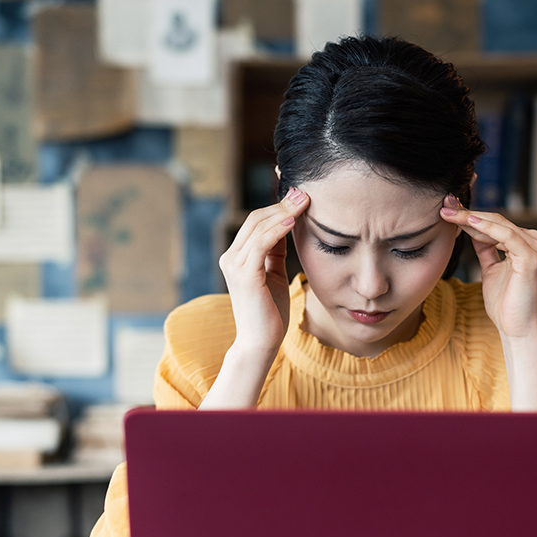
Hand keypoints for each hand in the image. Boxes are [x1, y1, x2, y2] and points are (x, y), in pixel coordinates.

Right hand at [218, 187, 310, 356]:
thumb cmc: (270, 312)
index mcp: (237, 256)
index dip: (278, 206)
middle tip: (305, 192)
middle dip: (282, 203)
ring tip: (305, 201)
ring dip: (283, 211)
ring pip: (258, 226)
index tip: (301, 196)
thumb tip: (287, 224)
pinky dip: (277, 229)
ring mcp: (234, 265)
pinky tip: (293, 221)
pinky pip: (261, 243)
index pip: (256, 221)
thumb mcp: (273, 274)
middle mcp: (230, 257)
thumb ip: (275, 251)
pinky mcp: (244, 275)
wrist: (260, 343)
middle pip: (256, 218)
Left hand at [439, 194, 536, 339]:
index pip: (492, 222)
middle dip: (466, 213)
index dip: (468, 216)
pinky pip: (506, 235)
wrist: (517, 328)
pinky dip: (487, 227)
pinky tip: (469, 222)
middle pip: (494, 219)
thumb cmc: (505, 303)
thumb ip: (486, 249)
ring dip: (471, 217)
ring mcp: (532, 247)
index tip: (446, 209)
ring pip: (498, 224)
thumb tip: (473, 230)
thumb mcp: (490, 269)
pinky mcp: (530, 257)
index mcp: (521, 243)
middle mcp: (530, 241)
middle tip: (444, 205)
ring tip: (449, 212)